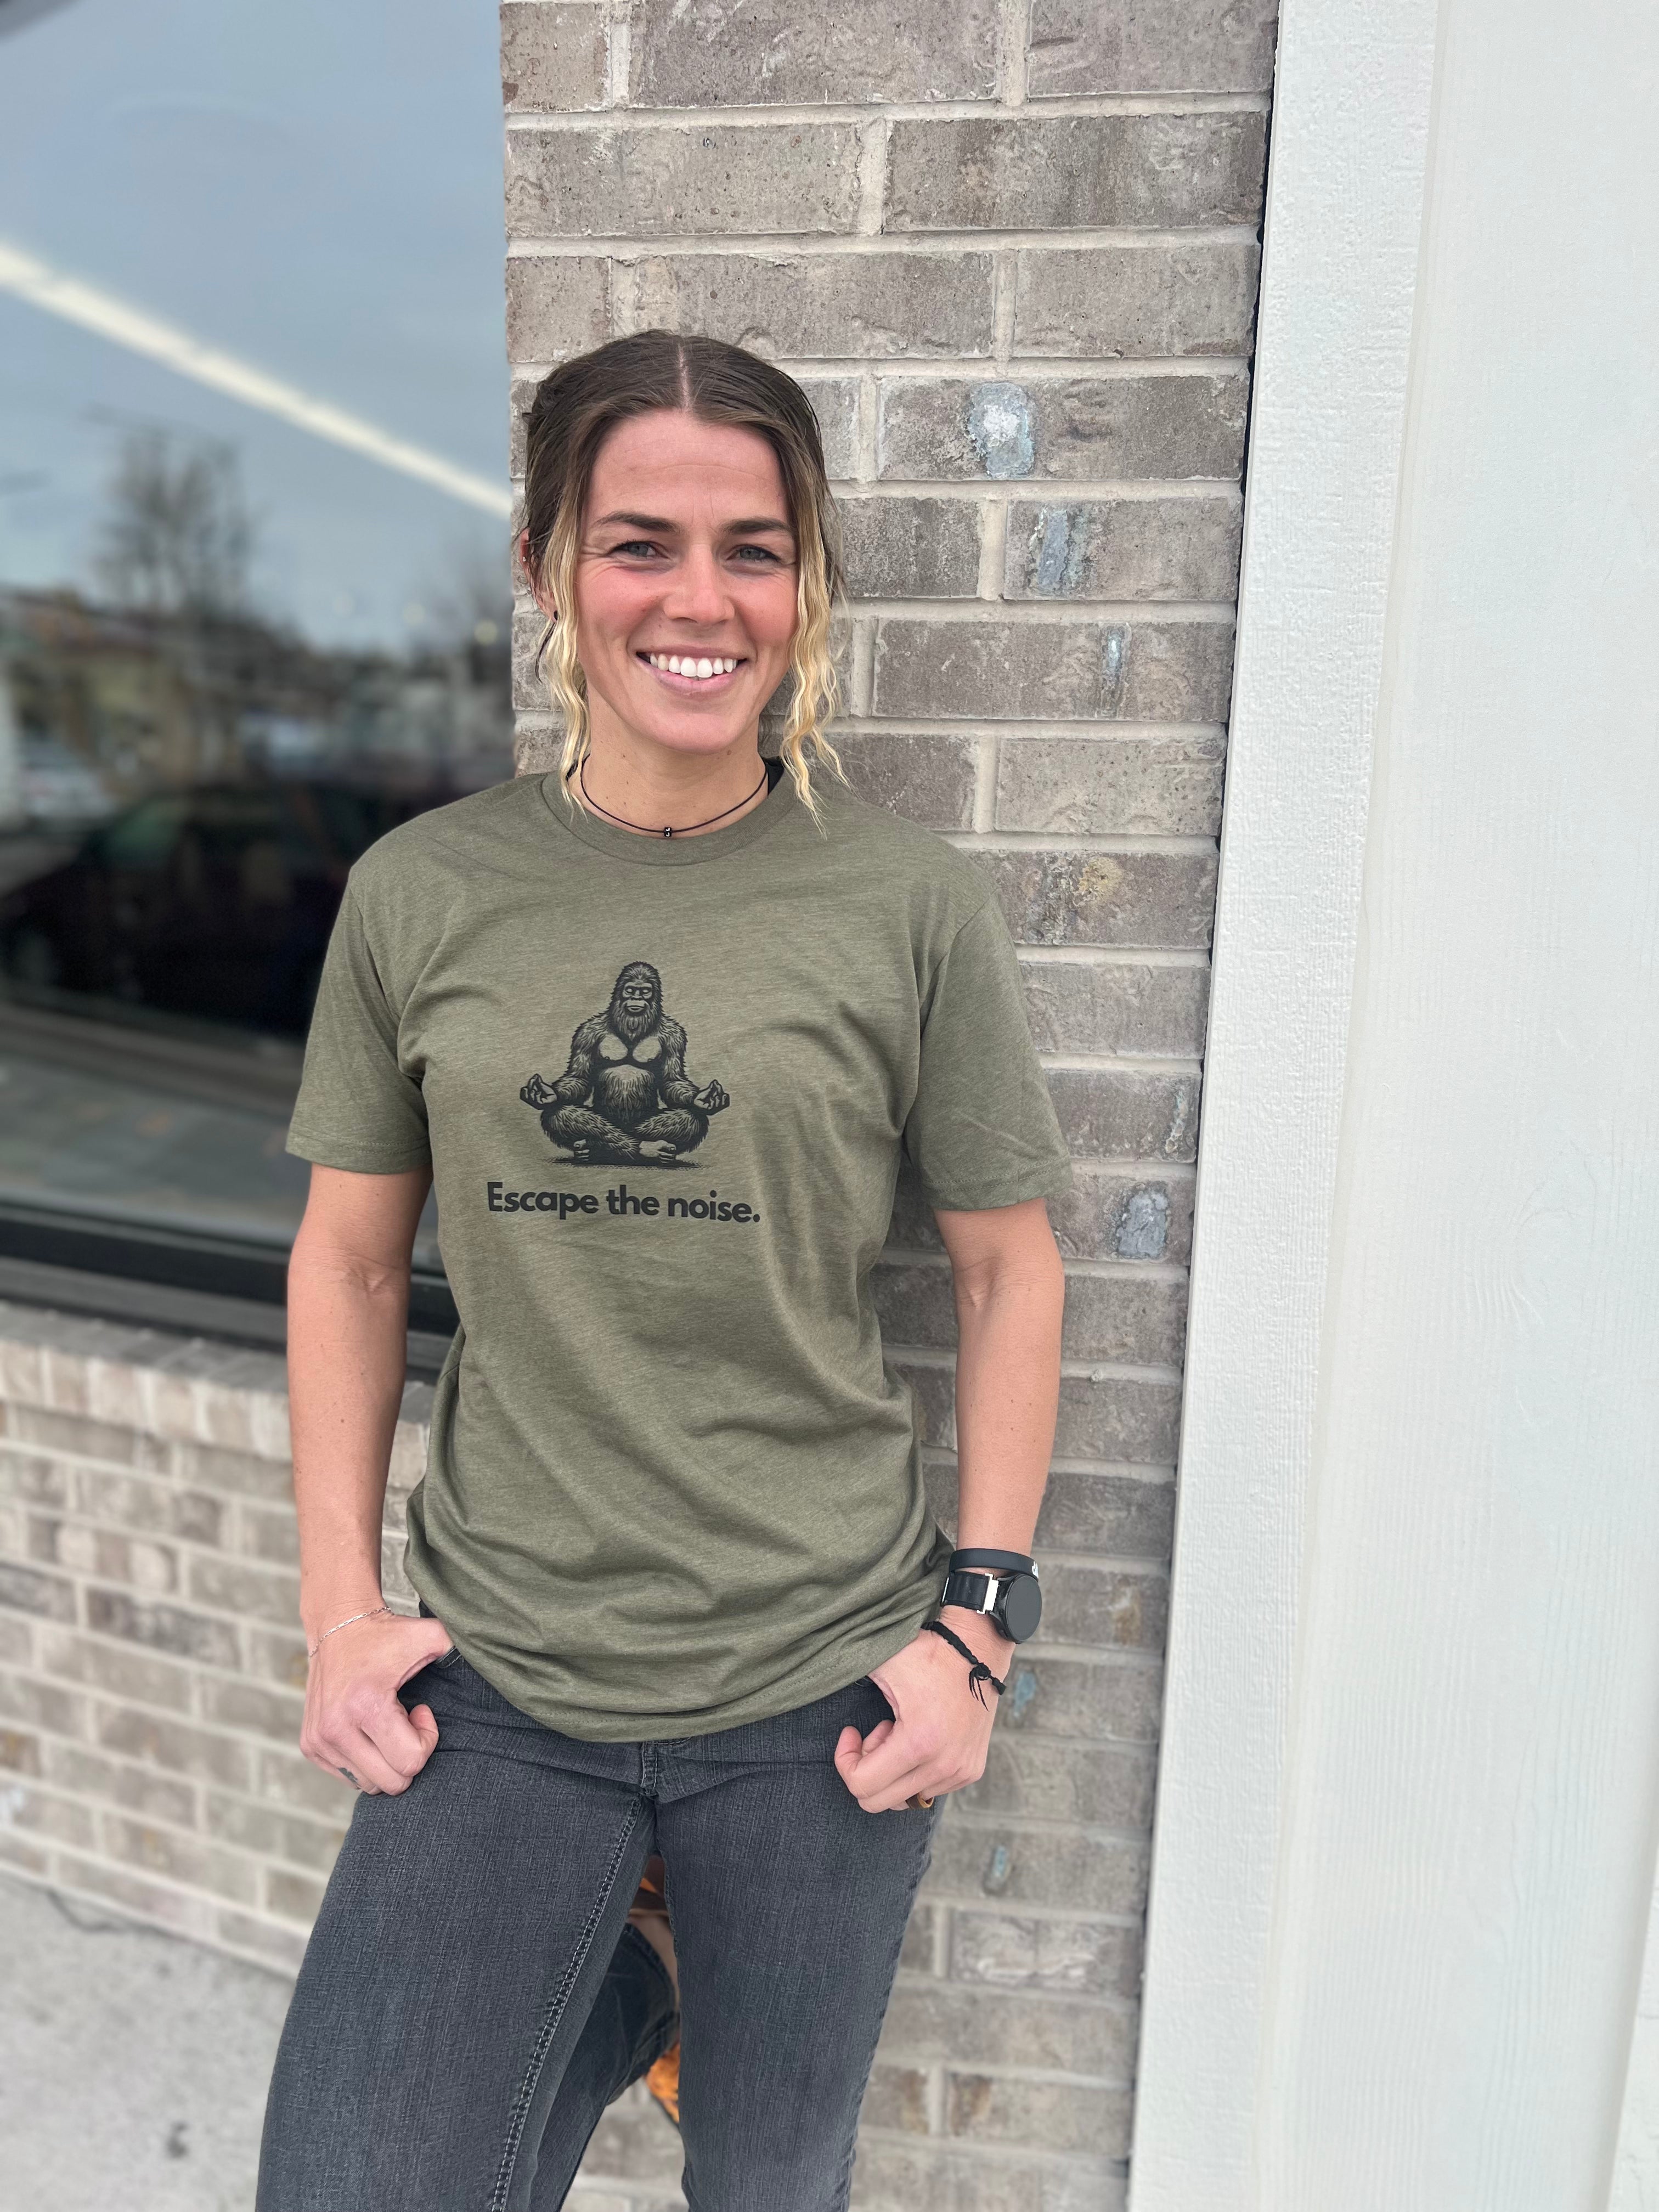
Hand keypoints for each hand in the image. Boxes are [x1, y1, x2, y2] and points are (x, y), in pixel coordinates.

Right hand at [300, 1607, 455, 1796]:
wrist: (339, 1625)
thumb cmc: (390, 1635)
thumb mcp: (431, 1636)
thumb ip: (461, 1649)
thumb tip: (494, 1657)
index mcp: (366, 1706)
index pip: (410, 1763)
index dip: (426, 1740)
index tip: (422, 1711)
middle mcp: (336, 1728)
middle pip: (391, 1783)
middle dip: (408, 1757)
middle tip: (407, 1722)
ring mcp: (319, 1740)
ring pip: (369, 1785)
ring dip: (386, 1761)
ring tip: (387, 1725)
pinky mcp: (310, 1745)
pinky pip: (349, 1777)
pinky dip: (365, 1761)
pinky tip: (368, 1729)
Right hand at [519, 1072, 555, 1107]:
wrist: (557, 1096)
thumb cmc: (549, 1093)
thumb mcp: (542, 1086)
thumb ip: (538, 1081)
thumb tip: (536, 1075)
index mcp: (531, 1099)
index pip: (523, 1096)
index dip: (524, 1089)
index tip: (530, 1080)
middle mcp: (533, 1103)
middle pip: (525, 1097)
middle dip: (528, 1087)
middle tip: (532, 1080)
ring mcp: (537, 1105)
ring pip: (530, 1099)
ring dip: (531, 1092)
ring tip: (535, 1088)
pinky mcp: (542, 1105)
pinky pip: (537, 1101)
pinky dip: (537, 1096)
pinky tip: (539, 1092)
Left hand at [692, 1080, 727, 1114]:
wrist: (691, 1101)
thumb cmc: (699, 1097)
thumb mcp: (707, 1091)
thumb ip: (712, 1087)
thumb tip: (715, 1081)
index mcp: (717, 1105)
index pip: (726, 1103)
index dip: (727, 1097)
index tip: (724, 1092)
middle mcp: (715, 1109)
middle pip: (724, 1104)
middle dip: (724, 1098)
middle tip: (723, 1093)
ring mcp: (711, 1111)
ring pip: (719, 1106)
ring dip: (719, 1100)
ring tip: (716, 1096)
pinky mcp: (706, 1110)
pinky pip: (712, 1107)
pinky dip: (713, 1102)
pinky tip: (711, 1098)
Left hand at [833, 1610, 1005, 1814]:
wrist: (979, 1650)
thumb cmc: (928, 1654)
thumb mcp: (881, 1665)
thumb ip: (846, 1679)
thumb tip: (806, 1684)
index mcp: (918, 1742)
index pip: (862, 1786)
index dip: (846, 1761)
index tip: (851, 1733)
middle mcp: (942, 1766)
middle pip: (878, 1801)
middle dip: (868, 1769)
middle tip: (876, 1733)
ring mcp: (959, 1772)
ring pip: (903, 1799)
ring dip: (893, 1770)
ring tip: (900, 1732)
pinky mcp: (970, 1772)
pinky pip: (927, 1790)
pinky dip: (915, 1771)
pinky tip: (922, 1737)